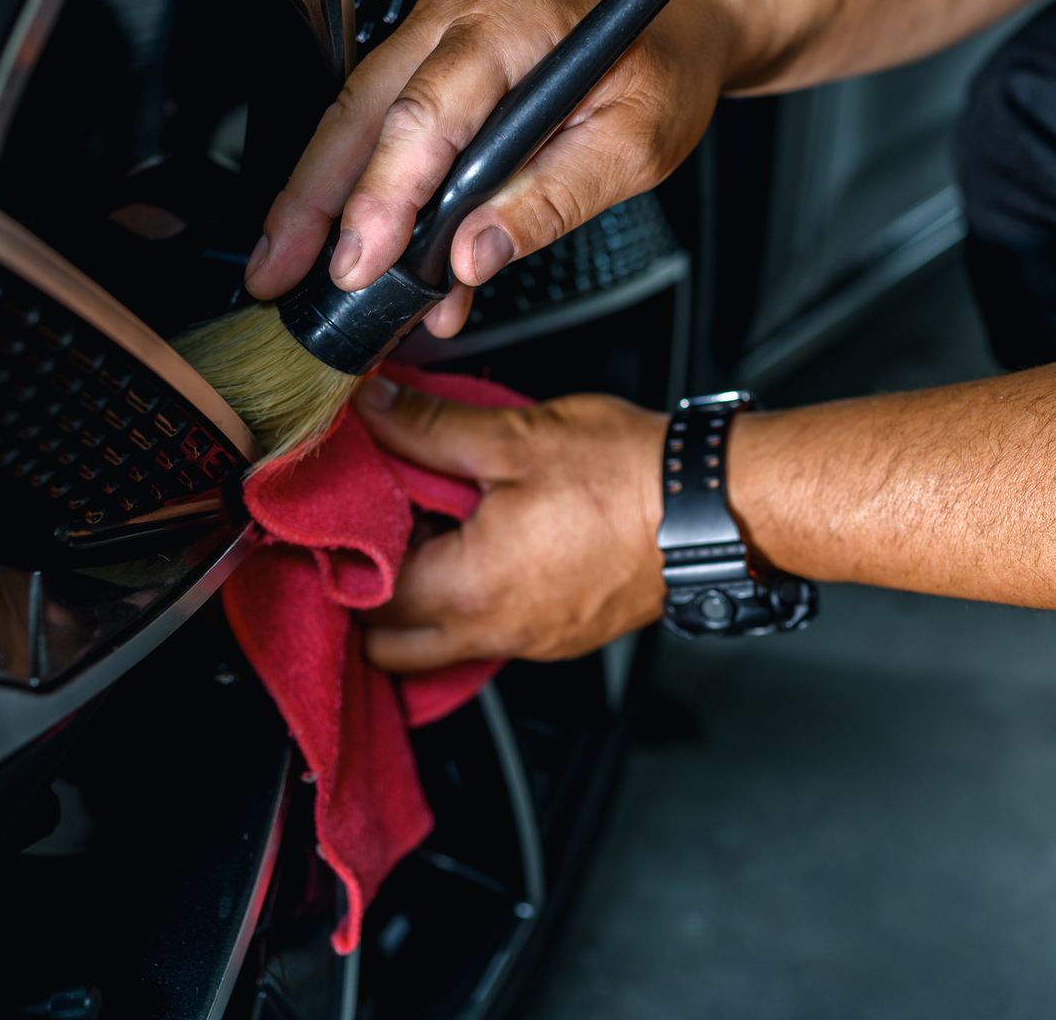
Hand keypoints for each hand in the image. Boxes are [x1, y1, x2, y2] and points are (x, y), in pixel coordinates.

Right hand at [243, 0, 740, 336]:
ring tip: (295, 268)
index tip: (358, 267)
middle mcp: (458, 6)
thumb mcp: (638, 142)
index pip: (421, 118)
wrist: (686, 4)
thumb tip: (472, 255)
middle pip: (359, 110)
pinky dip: (369, 178)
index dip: (380, 200)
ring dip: (326, 194)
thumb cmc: (667, 58)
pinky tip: (363, 241)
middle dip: (310, 200)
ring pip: (357, 112)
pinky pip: (387, 112)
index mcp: (509, 19)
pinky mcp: (436, 43)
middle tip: (277, 273)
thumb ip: (554, 199)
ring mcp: (439, 18)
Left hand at [355, 376, 667, 670]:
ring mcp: (530, 642)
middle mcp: (494, 631)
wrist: (715, 507)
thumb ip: (429, 426)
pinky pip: (490, 637)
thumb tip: (373, 408)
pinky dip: (470, 607)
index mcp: (469, 588)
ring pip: (440, 647)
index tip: (341, 515)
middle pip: (390, 644)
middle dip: (368, 598)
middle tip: (373, 536)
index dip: (341, 554)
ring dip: (420, 606)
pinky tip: (484, 551)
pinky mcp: (562, 637)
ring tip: (428, 540)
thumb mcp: (515, 437)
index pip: (363, 595)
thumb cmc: (628, 477)